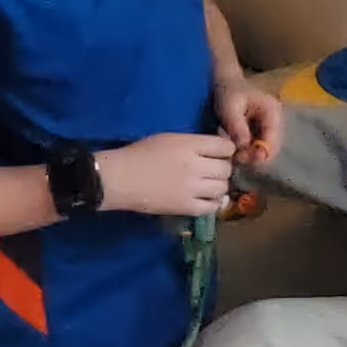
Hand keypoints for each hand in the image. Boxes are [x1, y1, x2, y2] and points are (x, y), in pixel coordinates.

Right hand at [99, 131, 236, 217]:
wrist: (120, 178)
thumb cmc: (140, 154)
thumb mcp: (169, 139)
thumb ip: (194, 144)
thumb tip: (215, 151)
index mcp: (190, 145)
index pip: (225, 147)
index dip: (226, 150)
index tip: (220, 154)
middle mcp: (196, 166)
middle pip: (226, 169)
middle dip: (222, 169)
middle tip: (213, 171)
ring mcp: (192, 188)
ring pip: (222, 188)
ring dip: (219, 186)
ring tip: (209, 186)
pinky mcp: (186, 207)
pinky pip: (212, 207)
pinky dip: (214, 203)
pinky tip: (207, 199)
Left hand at [215, 77, 285, 168]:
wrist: (225, 84)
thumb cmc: (228, 93)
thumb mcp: (229, 107)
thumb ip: (237, 127)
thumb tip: (244, 148)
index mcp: (273, 112)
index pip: (273, 139)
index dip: (261, 153)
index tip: (242, 158)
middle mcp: (276, 122)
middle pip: (272, 148)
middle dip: (255, 157)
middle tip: (236, 158)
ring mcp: (270, 129)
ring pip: (265, 151)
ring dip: (251, 157)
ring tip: (234, 155)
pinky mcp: (262, 134)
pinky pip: (259, 149)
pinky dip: (248, 153)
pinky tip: (236, 152)